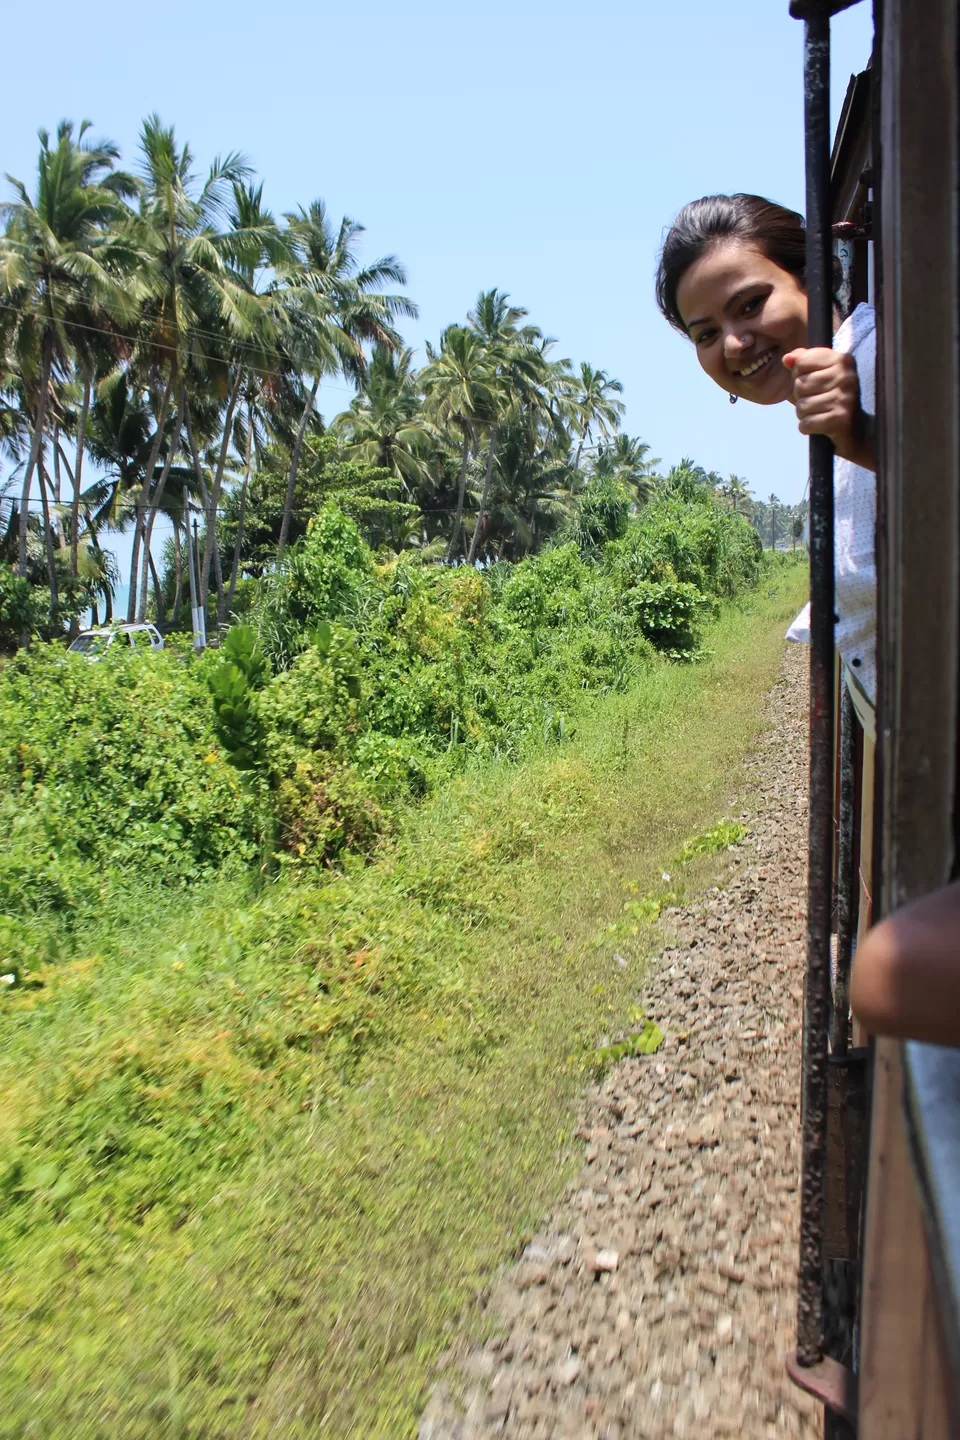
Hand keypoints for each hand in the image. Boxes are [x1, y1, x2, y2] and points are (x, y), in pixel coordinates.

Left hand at [782, 347, 874, 470]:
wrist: (856, 429)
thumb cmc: (831, 398)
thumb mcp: (818, 374)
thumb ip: (802, 360)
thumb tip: (787, 359)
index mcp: (842, 360)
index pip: (802, 362)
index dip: (799, 375)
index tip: (813, 382)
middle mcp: (846, 376)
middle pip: (800, 385)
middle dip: (801, 397)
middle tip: (816, 401)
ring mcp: (844, 398)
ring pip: (802, 406)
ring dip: (804, 414)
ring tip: (818, 413)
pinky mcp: (840, 419)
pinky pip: (806, 423)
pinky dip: (806, 427)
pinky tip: (819, 425)